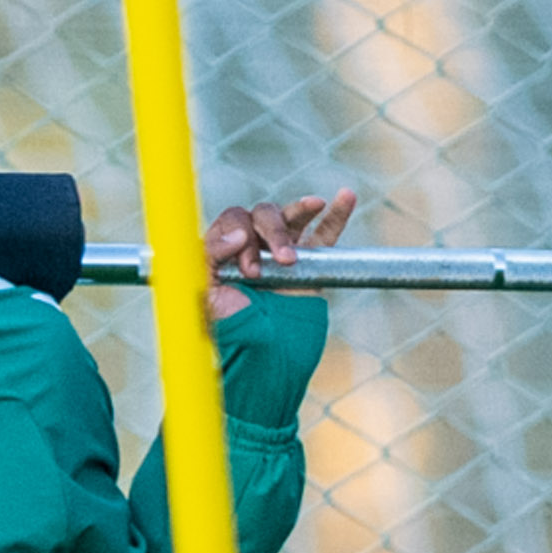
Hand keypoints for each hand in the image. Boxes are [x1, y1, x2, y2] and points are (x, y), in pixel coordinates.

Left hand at [205, 191, 354, 319]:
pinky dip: (338, 213)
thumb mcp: (205, 294)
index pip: (233, 219)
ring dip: (295, 221)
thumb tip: (240, 232)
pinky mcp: (309, 264)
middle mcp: (253, 247)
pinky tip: (346, 196)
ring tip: (289, 258)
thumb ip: (209, 255)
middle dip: (265, 236)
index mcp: (225, 252)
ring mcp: (282, 254)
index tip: (246, 271)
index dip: (237, 236)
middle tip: (258, 275)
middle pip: (262, 213)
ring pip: (290, 216)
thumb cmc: (231, 330)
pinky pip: (326, 232)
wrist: (265, 356)